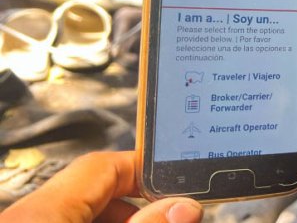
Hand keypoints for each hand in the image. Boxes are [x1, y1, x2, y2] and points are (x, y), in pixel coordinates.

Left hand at [0, 151, 202, 222]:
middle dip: (137, 202)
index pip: (104, 164)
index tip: (177, 183)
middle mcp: (28, 215)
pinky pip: (66, 222)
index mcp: (43, 211)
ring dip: (120, 218)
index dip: (145, 168)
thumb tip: (183, 206)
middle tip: (168, 217)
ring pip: (81, 210)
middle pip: (94, 188)